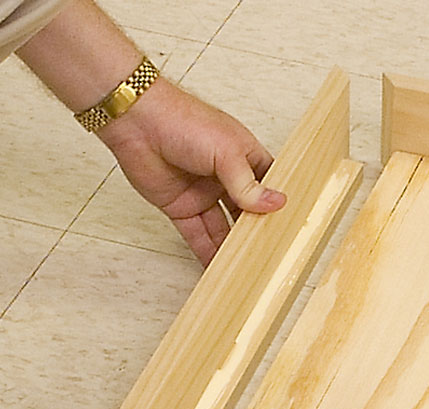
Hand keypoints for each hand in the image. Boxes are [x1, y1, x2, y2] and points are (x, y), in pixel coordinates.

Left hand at [98, 78, 286, 264]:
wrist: (137, 122)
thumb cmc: (183, 121)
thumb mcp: (226, 153)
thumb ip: (247, 184)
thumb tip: (276, 203)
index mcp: (243, 156)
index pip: (268, 185)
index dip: (277, 203)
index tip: (290, 225)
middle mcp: (225, 177)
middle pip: (247, 211)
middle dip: (257, 230)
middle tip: (272, 253)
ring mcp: (203, 193)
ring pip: (224, 226)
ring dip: (233, 245)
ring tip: (248, 266)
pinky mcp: (181, 207)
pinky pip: (198, 234)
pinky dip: (207, 251)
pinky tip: (219, 266)